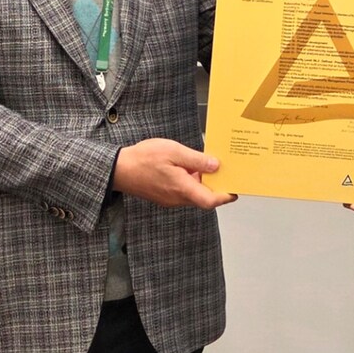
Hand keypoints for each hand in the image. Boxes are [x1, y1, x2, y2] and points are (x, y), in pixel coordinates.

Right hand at [113, 138, 236, 209]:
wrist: (118, 169)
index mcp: (182, 188)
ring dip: (200, 182)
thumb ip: (196, 160)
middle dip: (215, 185)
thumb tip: (215, 166)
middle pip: (203, 197)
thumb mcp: (174, 152)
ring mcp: (169, 199)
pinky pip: (182, 191)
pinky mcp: (163, 196)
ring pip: (192, 194)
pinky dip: (189, 182)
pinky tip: (188, 167)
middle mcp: (177, 198)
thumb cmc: (144, 159)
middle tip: (224, 170)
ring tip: (205, 163)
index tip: (235, 190)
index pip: (210, 200)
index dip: (225, 196)